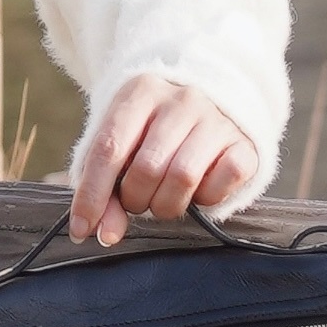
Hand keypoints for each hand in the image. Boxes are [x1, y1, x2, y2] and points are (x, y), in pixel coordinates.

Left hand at [75, 77, 251, 245]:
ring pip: (183, 177)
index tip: (82, 229)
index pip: (108, 148)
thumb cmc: (151, 133)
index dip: (92, 194)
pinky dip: (207, 198)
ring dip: (166, 204)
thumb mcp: (119, 148)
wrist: (210, 103)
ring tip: (162, 199)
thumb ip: (105, 190)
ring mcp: (217, 119)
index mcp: (140, 92)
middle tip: (137, 201)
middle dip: (134, 200)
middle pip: (146, 168)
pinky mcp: (244, 143)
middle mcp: (181, 100)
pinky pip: (223, 182)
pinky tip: (197, 191)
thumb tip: (105, 233)